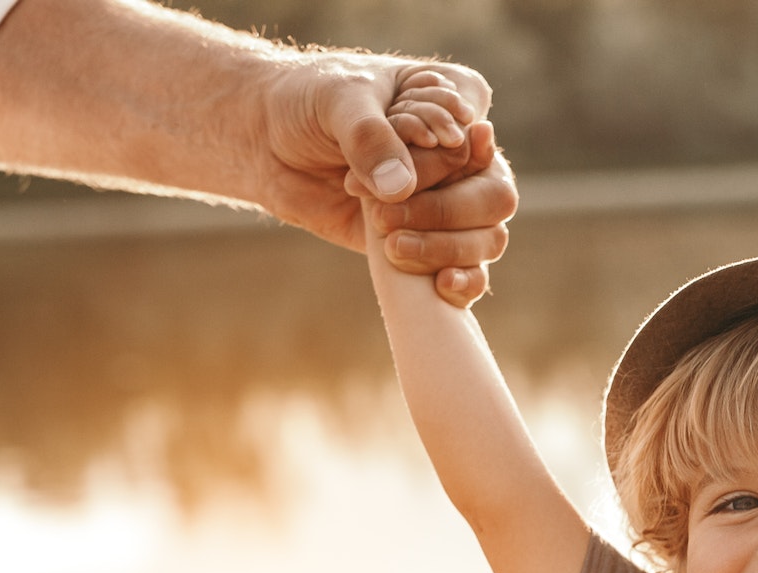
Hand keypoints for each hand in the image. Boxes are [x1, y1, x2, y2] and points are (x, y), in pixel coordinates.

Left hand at [257, 53, 517, 302]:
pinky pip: (467, 271)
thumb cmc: (307, 103)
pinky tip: (443, 285)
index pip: (478, 141)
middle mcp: (463, 159)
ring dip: (446, 248)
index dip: (445, 160)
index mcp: (453, 106)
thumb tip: (400, 190)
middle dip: (444, 210)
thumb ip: (369, 138)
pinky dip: (464, 282)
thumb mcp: (336, 102)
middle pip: (494, 197)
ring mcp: (447, 204)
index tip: (398, 158)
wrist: (263, 139)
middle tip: (382, 213)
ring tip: (393, 246)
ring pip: (486, 238)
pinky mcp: (426, 243)